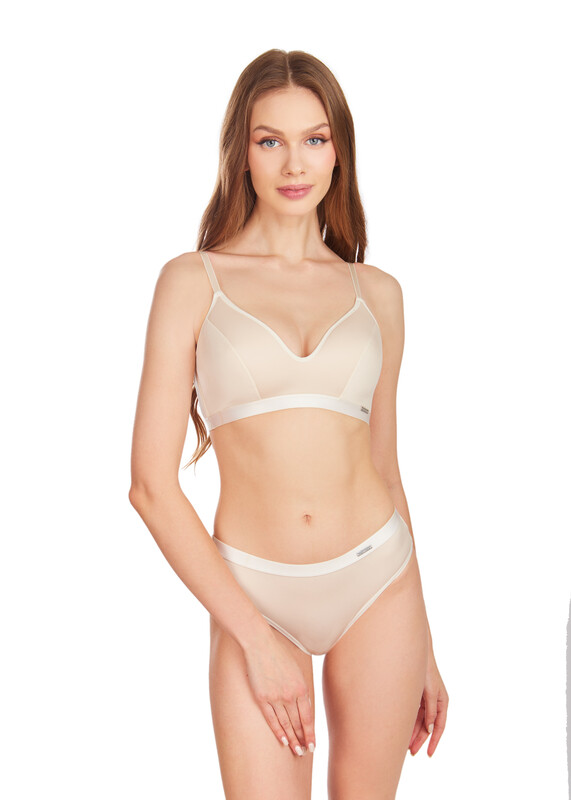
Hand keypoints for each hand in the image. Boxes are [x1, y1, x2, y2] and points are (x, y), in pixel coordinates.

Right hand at [243, 633, 314, 756]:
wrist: (260, 644)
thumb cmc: (279, 654)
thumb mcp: (296, 670)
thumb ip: (301, 688)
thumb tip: (305, 704)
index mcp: (301, 687)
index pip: (308, 717)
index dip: (310, 733)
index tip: (313, 745)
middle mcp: (290, 695)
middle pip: (298, 723)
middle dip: (302, 739)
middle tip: (305, 752)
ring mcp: (275, 697)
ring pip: (286, 724)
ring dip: (291, 739)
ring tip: (296, 751)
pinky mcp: (262, 698)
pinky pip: (271, 719)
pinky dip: (277, 731)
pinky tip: (282, 740)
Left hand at [409, 650, 447, 756]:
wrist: (416, 653)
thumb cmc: (426, 670)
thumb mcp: (429, 692)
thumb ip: (430, 711)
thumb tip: (429, 729)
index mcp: (442, 702)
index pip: (439, 727)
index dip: (434, 741)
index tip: (429, 754)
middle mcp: (435, 702)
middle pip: (428, 726)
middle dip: (420, 740)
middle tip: (411, 752)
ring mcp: (426, 700)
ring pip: (420, 721)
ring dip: (413, 733)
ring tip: (404, 745)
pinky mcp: (418, 696)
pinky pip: (414, 714)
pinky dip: (409, 722)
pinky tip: (402, 730)